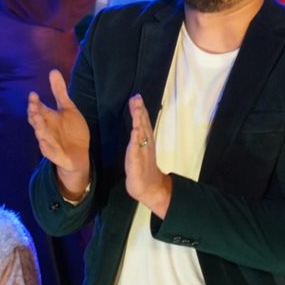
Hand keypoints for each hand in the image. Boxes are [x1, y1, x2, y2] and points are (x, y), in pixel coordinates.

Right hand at [27, 70, 90, 198]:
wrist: (79, 153)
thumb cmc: (71, 130)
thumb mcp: (68, 108)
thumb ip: (59, 92)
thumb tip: (53, 70)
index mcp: (47, 118)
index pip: (38, 108)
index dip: (34, 103)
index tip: (33, 94)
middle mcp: (45, 129)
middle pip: (36, 121)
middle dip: (34, 114)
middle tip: (33, 106)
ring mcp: (49, 142)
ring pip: (41, 135)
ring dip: (39, 128)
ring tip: (37, 119)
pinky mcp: (55, 155)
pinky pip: (50, 151)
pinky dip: (47, 147)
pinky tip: (44, 142)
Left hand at [124, 94, 170, 216]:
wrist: (149, 188)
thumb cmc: (142, 169)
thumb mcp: (138, 150)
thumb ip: (137, 136)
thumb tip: (135, 124)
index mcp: (145, 141)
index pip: (143, 122)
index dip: (140, 109)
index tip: (136, 96)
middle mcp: (145, 144)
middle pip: (143, 125)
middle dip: (140, 111)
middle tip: (137, 97)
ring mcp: (142, 153)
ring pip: (141, 135)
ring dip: (139, 122)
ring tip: (137, 110)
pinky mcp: (137, 163)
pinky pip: (136, 150)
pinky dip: (136, 140)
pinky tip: (135, 131)